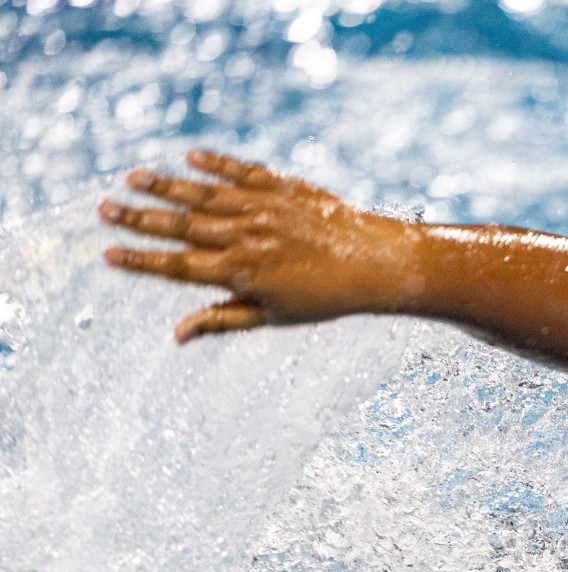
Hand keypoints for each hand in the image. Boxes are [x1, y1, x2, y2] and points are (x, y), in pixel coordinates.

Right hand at [100, 150, 423, 342]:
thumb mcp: (274, 317)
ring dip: (168, 187)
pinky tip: (191, 156)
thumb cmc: (325, 298)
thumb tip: (176, 334)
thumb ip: (222, 319)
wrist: (378, 264)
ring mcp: (266, 208)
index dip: (142, 260)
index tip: (108, 253)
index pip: (180, 266)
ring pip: (207, 194)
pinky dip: (218, 163)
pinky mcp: (286, 187)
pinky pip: (244, 171)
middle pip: (183, 226)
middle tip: (104, 208)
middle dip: (141, 219)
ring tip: (134, 178)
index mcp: (243, 272)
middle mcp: (248, 237)